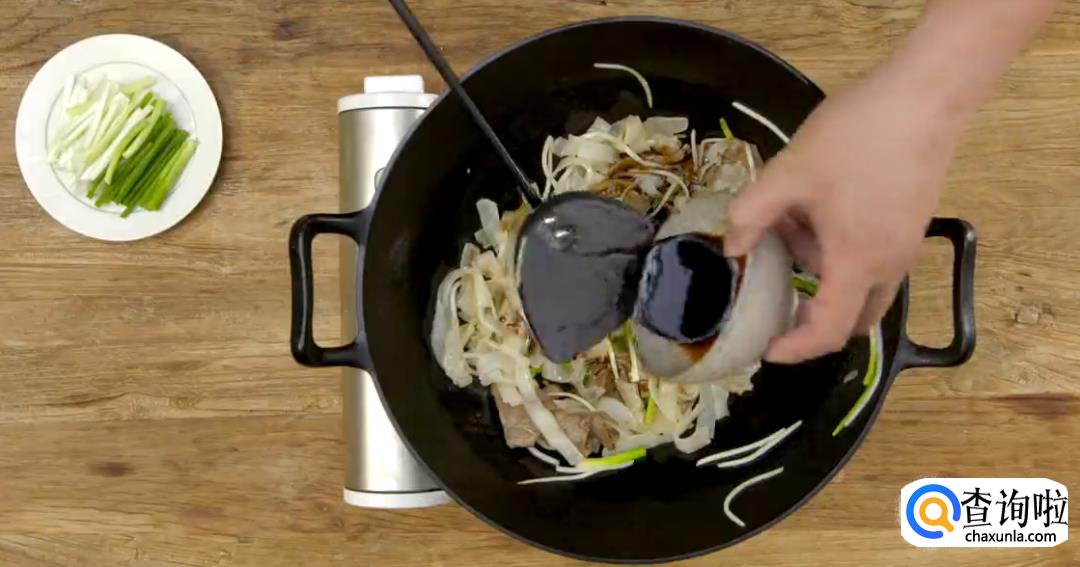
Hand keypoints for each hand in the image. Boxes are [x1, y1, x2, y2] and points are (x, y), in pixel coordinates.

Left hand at [724, 70, 961, 363]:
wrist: (925, 95)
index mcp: (857, 264)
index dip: (796, 349)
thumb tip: (731, 248)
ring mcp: (905, 245)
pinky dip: (841, 251)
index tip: (766, 348)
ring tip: (788, 229)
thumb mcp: (789, 173)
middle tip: (774, 301)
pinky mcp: (911, 222)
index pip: (829, 332)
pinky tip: (816, 209)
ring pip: (861, 283)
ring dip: (823, 274)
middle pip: (852, 317)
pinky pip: (873, 257)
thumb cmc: (856, 138)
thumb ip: (752, 215)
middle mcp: (889, 266)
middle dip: (811, 317)